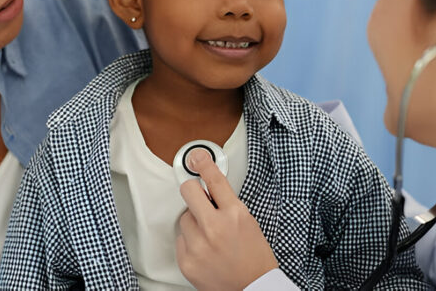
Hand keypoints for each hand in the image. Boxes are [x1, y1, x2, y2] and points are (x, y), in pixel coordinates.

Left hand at [176, 148, 278, 289]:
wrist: (252, 289)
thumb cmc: (254, 258)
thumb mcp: (248, 223)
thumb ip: (227, 204)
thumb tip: (208, 188)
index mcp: (235, 215)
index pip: (214, 179)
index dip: (203, 163)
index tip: (196, 157)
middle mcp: (215, 228)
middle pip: (188, 191)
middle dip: (193, 191)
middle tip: (199, 197)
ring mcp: (199, 245)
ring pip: (184, 217)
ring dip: (194, 223)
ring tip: (210, 238)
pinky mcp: (187, 260)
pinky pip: (181, 239)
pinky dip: (190, 242)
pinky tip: (205, 251)